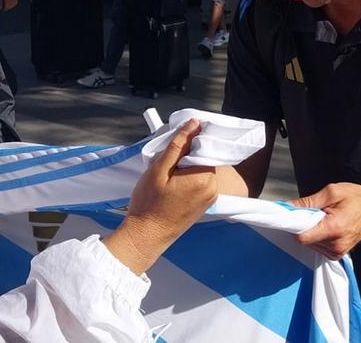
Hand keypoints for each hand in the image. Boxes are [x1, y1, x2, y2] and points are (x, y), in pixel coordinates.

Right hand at [105, 119, 216, 273]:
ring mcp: (211, 197)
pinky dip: (189, 176)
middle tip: (166, 159)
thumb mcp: (159, 169)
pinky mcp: (205, 203)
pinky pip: (201, 180)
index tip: (175, 141)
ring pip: (202, 168)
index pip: (205, 146)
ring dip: (187, 164)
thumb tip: (194, 124)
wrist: (146, 236)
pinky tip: (173, 182)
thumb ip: (178, 145)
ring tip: (167, 172)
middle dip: (187, 152)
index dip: (190, 139)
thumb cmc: (149, 204)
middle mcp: (213, 188)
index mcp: (205, 178)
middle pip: (205, 157)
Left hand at [290, 183, 360, 258]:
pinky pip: (320, 248)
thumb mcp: (331, 192)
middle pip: (306, 240)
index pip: (302, 237)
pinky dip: (320, 237)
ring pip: (312, 245)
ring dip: (314, 232)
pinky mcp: (339, 254)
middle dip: (307, 226)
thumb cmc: (356, 197)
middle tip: (318, 213)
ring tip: (326, 219)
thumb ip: (308, 202)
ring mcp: (339, 251)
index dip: (296, 226)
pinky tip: (329, 227)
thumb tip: (289, 207)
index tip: (298, 216)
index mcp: (334, 229)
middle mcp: (336, 245)